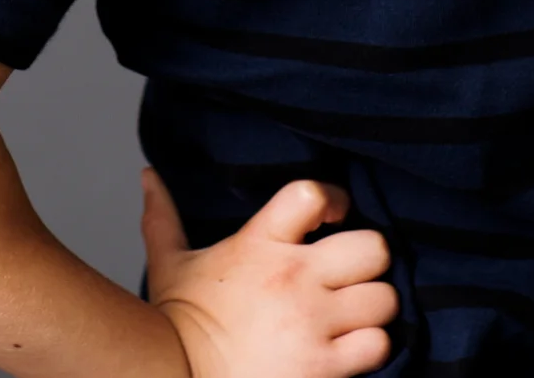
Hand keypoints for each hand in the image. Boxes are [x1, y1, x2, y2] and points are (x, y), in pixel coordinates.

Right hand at [140, 166, 396, 377]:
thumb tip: (148, 175)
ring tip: (352, 315)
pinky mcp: (323, 366)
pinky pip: (378, 345)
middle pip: (372, 247)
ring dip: (373, 307)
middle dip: (368, 260)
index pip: (312, 195)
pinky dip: (371, 347)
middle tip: (351, 275)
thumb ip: (164, 216)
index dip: (335, 199)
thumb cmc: (178, 325)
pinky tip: (350, 348)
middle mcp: (291, 278)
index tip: (333, 217)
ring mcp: (311, 323)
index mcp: (258, 244)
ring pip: (384, 298)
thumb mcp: (171, 264)